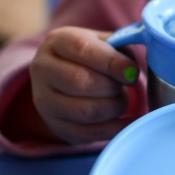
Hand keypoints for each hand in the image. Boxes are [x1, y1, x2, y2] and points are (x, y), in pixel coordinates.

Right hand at [29, 26, 137, 144]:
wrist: (68, 76)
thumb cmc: (95, 56)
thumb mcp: (106, 42)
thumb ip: (122, 49)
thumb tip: (131, 71)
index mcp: (57, 41)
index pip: (81, 49)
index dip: (111, 62)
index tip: (132, 72)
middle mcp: (43, 70)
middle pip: (79, 82)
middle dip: (111, 86)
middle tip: (125, 84)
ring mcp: (45, 101)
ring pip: (84, 111)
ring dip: (113, 107)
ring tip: (121, 98)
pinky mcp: (57, 126)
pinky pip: (89, 133)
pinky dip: (116, 128)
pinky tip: (131, 121)